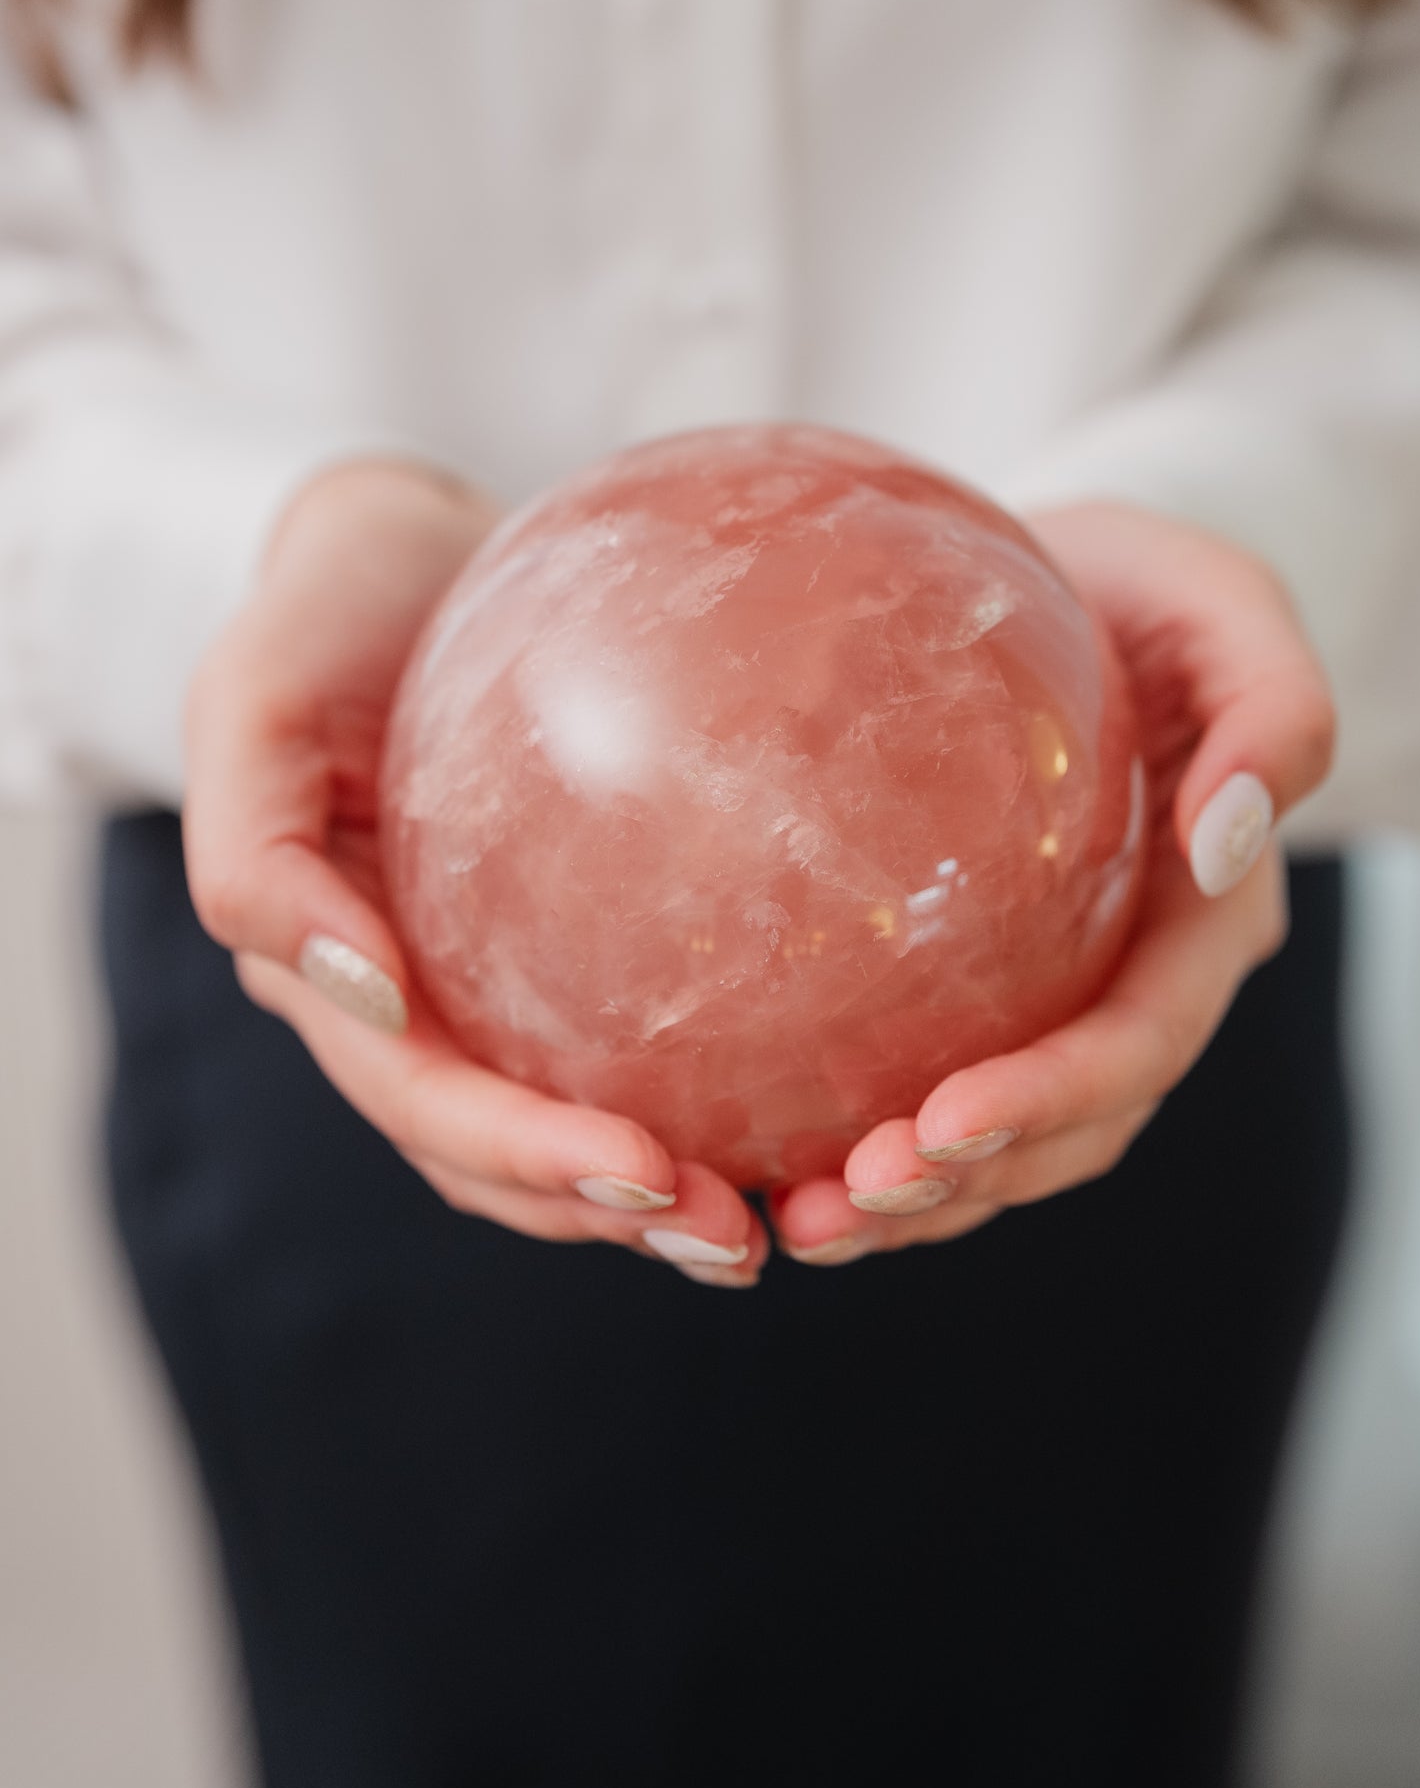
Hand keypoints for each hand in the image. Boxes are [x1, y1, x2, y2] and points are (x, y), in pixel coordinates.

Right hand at [183, 458, 765, 1286]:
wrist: (400, 550)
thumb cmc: (319, 613)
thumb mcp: (246, 703)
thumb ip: (251, 856)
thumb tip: (363, 998)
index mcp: (328, 978)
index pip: (428, 1104)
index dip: (528, 1158)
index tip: (648, 1174)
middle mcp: (407, 1009)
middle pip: (502, 1157)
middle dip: (613, 1214)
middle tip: (740, 1237)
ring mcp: (480, 988)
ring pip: (567, 1125)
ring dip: (660, 1194)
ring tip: (785, 1216)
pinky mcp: (554, 950)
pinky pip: (630, 1033)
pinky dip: (703, 1088)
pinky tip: (804, 1096)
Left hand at [771, 501, 1335, 1265]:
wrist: (1073, 579)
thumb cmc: (1152, 582)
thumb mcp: (1229, 604)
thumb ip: (1275, 714)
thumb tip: (1224, 845)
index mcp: (1204, 917)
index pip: (1138, 1040)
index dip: (1048, 1101)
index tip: (937, 1128)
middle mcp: (1137, 978)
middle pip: (1065, 1128)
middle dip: (960, 1186)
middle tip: (837, 1210)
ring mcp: (1060, 990)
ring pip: (999, 1137)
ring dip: (908, 1198)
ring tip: (793, 1223)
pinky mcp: (982, 982)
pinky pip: (927, 1073)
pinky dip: (861, 1130)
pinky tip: (767, 1150)